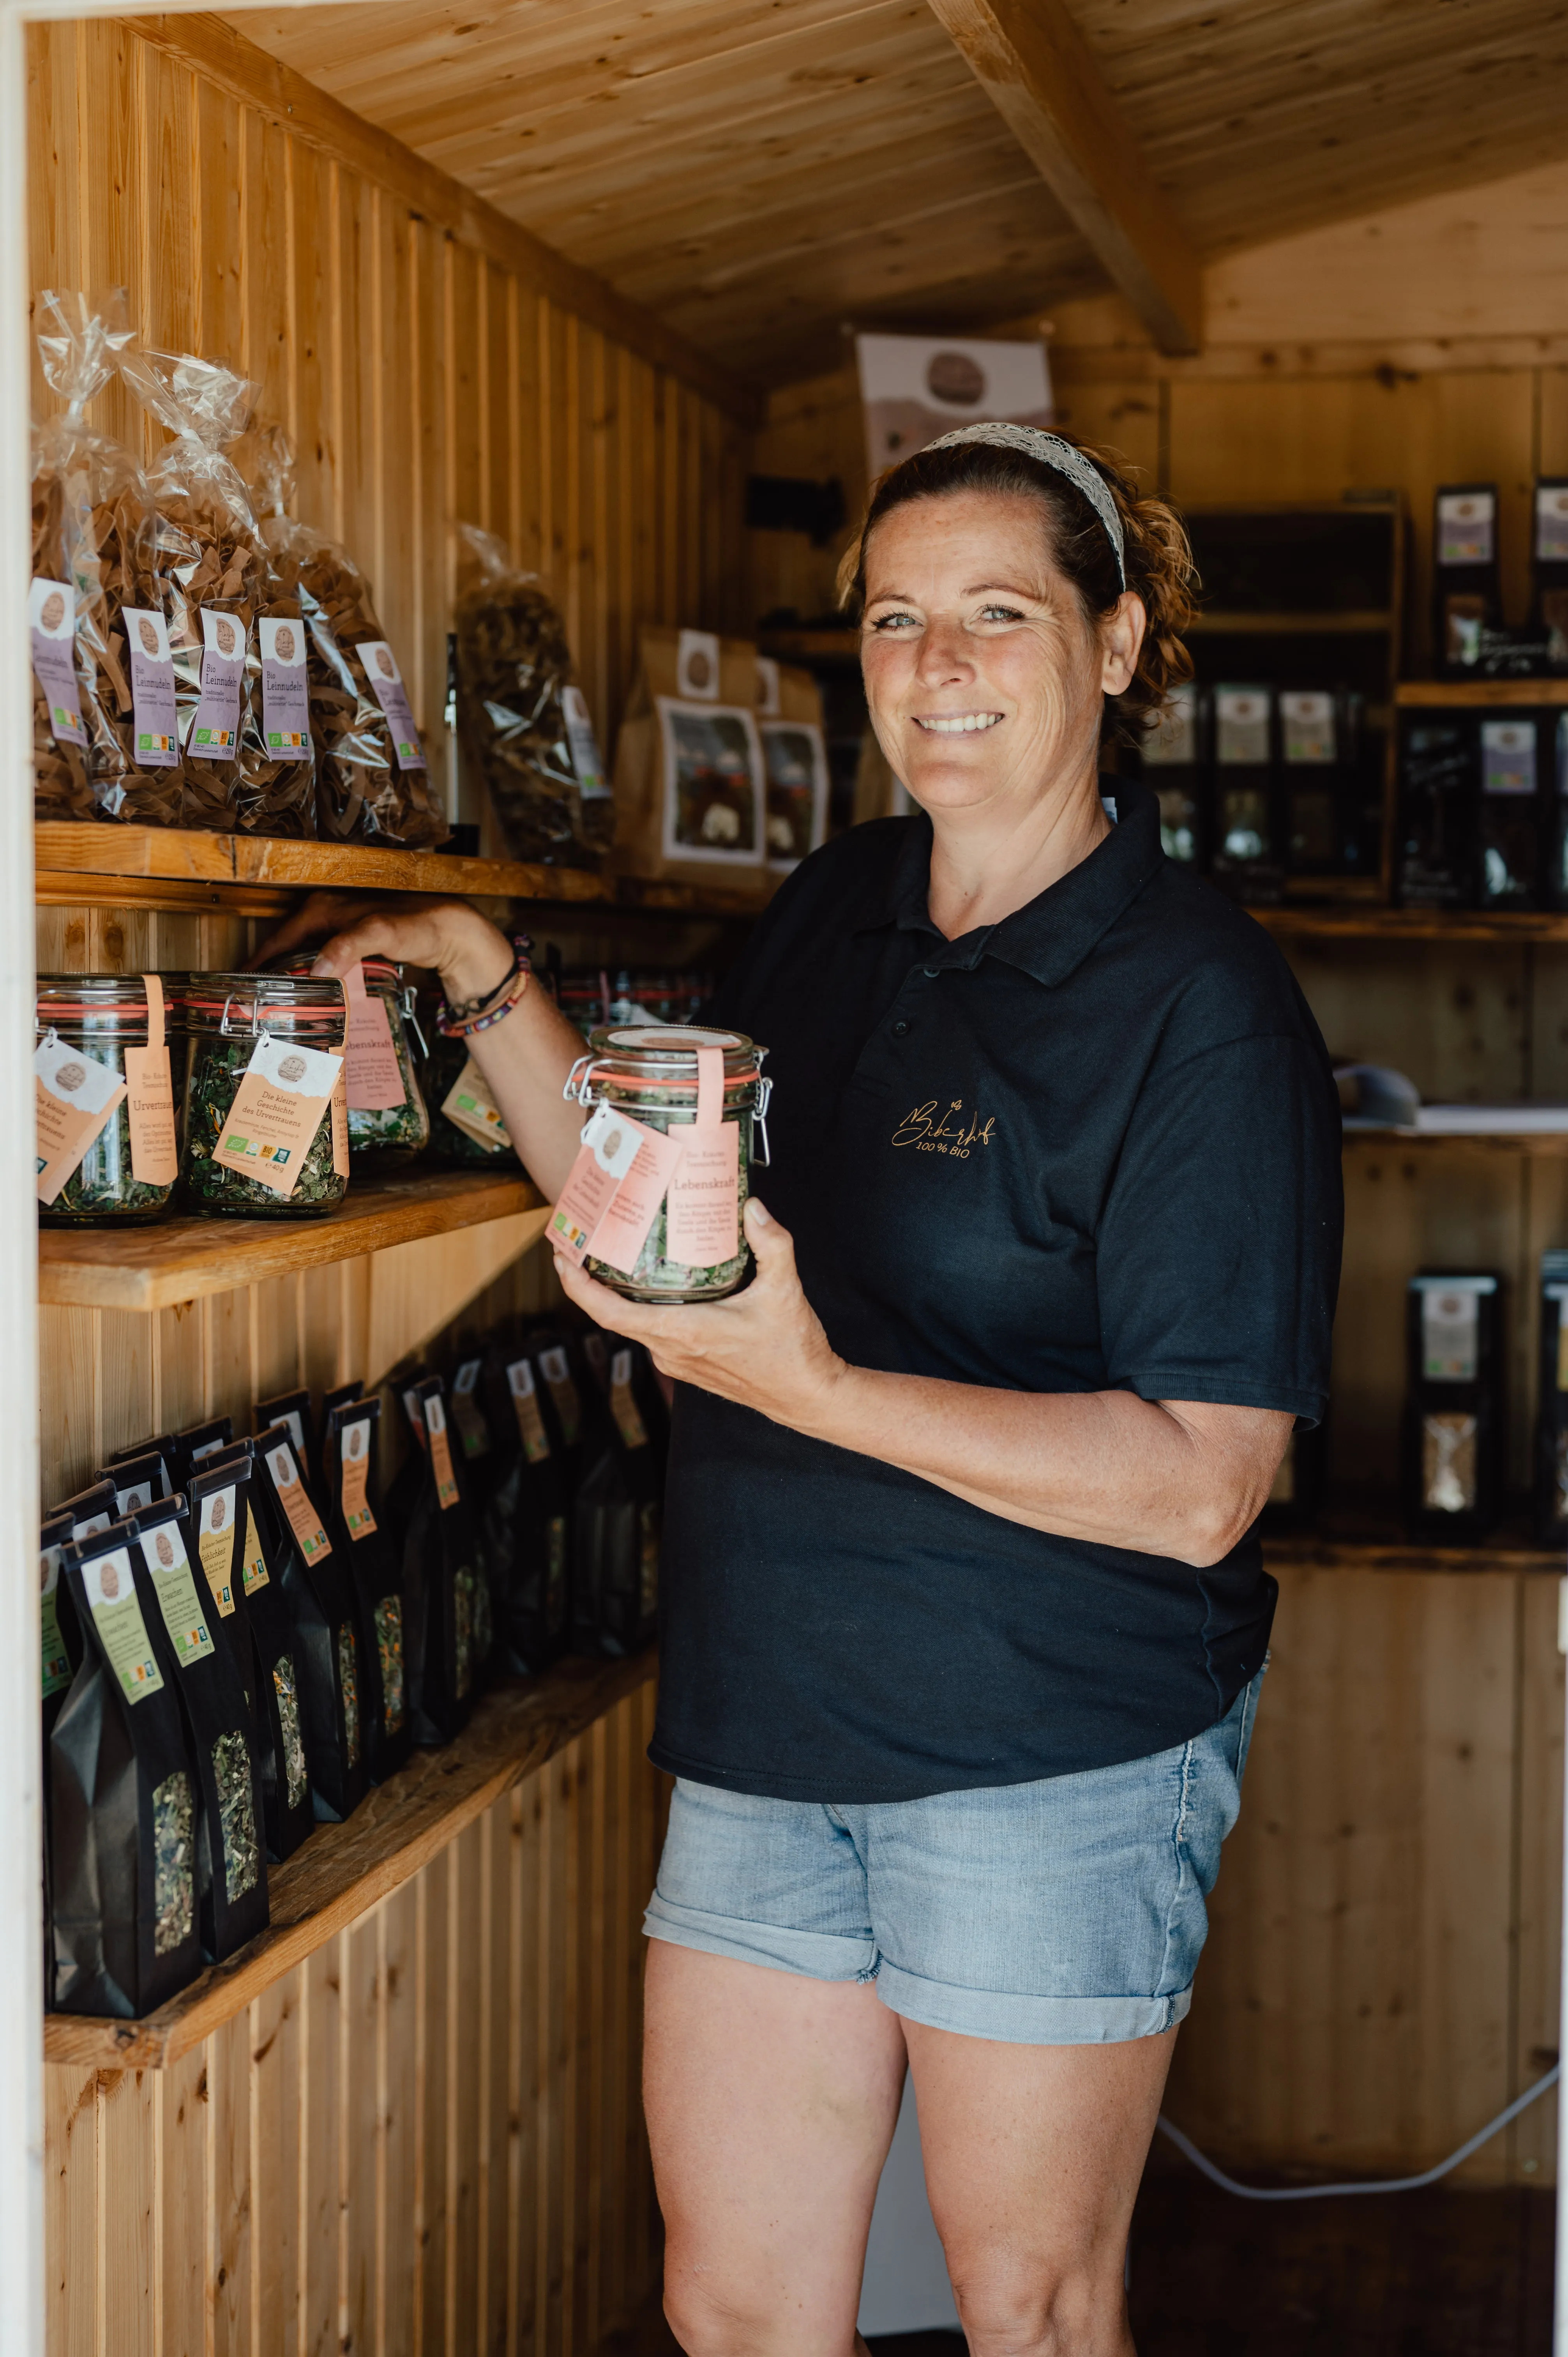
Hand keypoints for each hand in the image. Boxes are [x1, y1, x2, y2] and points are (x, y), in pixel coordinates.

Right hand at [251, 891, 513, 1003]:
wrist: (449, 930)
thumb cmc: (416, 925)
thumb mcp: (379, 932)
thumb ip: (348, 947)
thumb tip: (316, 969)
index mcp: (322, 909)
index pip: (278, 939)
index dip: (257, 963)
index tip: (239, 986)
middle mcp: (325, 916)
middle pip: (286, 949)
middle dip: (268, 975)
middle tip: (253, 1005)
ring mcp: (338, 931)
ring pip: (303, 958)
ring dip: (289, 980)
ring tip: (275, 1008)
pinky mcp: (352, 945)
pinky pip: (322, 964)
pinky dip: (313, 980)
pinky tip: (311, 999)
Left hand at [552, 1198, 848, 1438]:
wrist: (806, 1396)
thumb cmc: (792, 1351)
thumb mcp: (785, 1290)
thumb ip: (771, 1244)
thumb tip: (753, 1209)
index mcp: (683, 1333)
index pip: (609, 1313)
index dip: (577, 1286)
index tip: (561, 1256)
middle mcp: (671, 1350)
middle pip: (613, 1313)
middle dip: (591, 1278)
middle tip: (585, 1238)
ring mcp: (676, 1360)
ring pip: (634, 1322)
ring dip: (619, 1292)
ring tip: (616, 1253)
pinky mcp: (687, 1364)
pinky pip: (652, 1331)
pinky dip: (643, 1306)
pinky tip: (654, 1282)